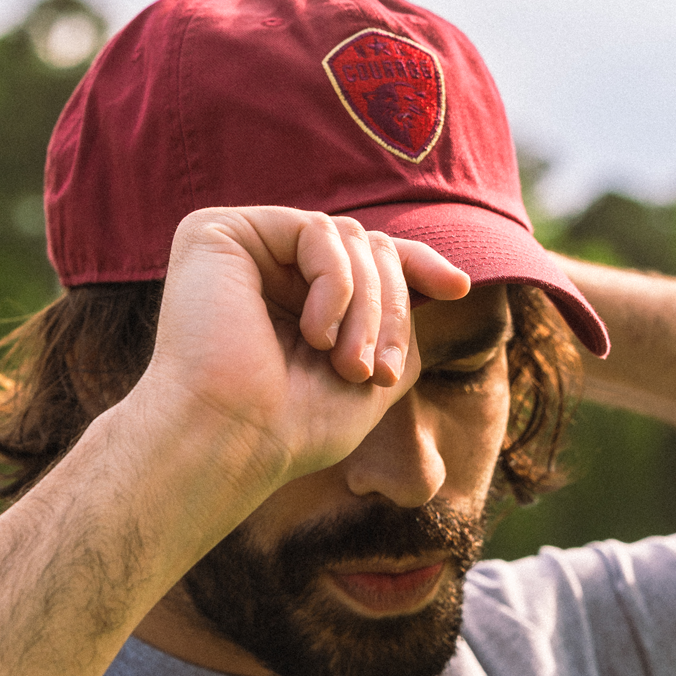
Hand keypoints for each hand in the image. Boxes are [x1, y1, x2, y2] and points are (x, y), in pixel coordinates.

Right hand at [131, 206, 470, 490]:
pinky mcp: (217, 232)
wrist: (231, 443)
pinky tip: (314, 333)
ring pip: (350, 238)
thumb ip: (398, 321)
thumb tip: (450, 279)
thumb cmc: (294, 425)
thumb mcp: (371, 371)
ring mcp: (241, 246)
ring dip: (368, 307)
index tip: (458, 288)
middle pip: (366, 247)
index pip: (365, 258)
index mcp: (291, 293)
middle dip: (391, 308)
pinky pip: (318, 231)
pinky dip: (336, 285)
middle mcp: (264, 263)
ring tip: (347, 366)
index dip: (417, 265)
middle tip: (375, 373)